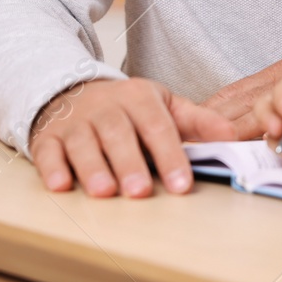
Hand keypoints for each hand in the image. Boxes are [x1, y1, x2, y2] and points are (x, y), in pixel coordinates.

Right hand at [28, 77, 233, 197]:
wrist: (71, 90)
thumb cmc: (125, 107)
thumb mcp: (163, 105)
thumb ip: (197, 121)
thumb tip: (233, 135)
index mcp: (138, 98)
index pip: (158, 126)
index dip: (170, 154)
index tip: (181, 183)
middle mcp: (106, 107)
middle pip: (119, 134)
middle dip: (130, 163)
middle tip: (141, 191)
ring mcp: (75, 122)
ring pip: (83, 143)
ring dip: (93, 168)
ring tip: (105, 192)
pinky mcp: (48, 136)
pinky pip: (49, 151)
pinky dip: (53, 168)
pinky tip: (61, 185)